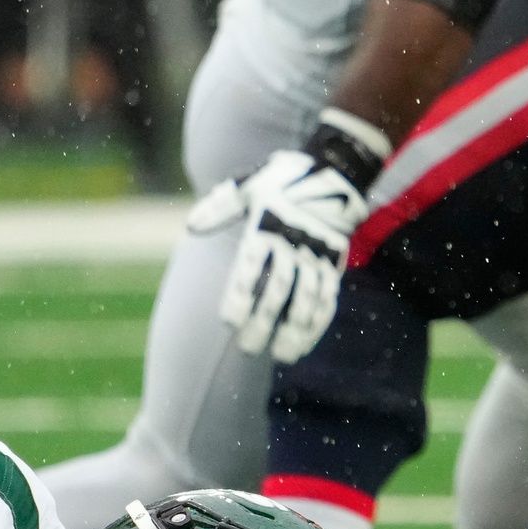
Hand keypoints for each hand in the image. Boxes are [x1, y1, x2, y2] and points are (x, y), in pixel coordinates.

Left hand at [187, 150, 367, 363]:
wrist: (335, 172)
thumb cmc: (283, 180)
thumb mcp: (249, 184)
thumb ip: (220, 207)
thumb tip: (191, 227)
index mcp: (268, 226)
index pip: (252, 267)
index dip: (241, 295)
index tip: (229, 322)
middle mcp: (293, 244)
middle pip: (278, 290)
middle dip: (264, 322)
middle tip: (247, 349)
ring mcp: (317, 256)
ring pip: (306, 299)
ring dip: (295, 330)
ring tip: (281, 355)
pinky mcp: (335, 264)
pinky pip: (328, 297)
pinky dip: (317, 323)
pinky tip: (304, 343)